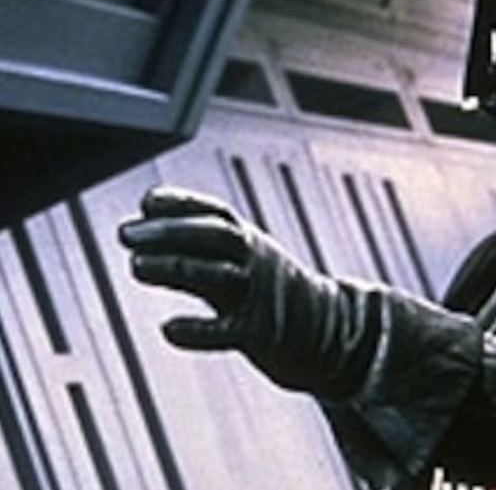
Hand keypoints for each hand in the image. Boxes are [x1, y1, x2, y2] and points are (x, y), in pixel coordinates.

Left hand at [118, 185, 377, 396]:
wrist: (329, 330)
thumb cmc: (272, 293)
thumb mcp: (245, 258)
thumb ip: (198, 246)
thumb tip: (145, 220)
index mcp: (251, 242)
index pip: (217, 214)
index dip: (183, 203)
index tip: (147, 201)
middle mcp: (256, 262)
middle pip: (216, 238)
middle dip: (171, 232)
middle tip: (127, 234)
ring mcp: (259, 296)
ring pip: (217, 277)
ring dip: (175, 269)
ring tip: (136, 266)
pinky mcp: (260, 334)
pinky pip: (227, 331)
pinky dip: (197, 330)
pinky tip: (169, 328)